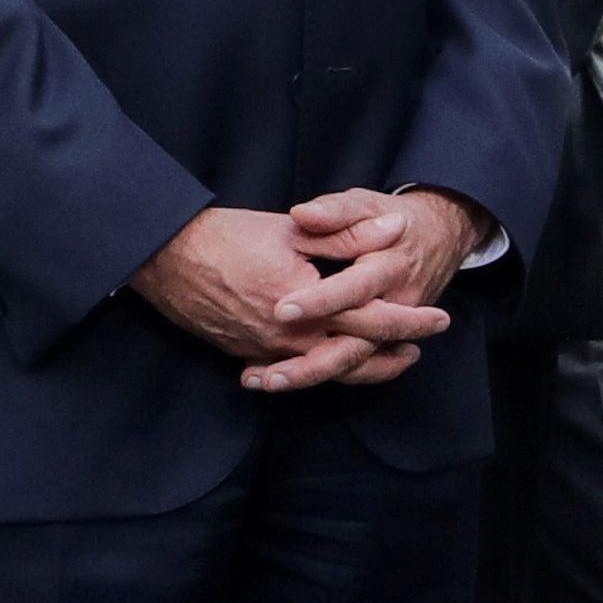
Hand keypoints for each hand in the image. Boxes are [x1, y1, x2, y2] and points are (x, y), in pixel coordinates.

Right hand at [132, 195, 473, 393]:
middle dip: (391, 354)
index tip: (439, 319)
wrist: (164, 257)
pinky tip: (331, 368)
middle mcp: (288, 337)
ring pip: (324, 373)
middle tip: (420, 348)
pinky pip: (291, 374)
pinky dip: (318, 373)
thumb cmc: (227, 235)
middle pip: (354, 357)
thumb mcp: (294, 228)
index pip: (373, 319)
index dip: (410, 321)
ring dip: (360, 368)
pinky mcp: (245, 354)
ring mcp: (265, 352)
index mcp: (307, 303)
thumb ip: (347, 233)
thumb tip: (394, 231)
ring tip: (387, 361)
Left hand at [268, 186, 485, 390]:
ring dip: (308, 376)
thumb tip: (302, 215)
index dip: (320, 301)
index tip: (281, 309)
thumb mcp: (366, 204)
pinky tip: (272, 377)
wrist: (437, 239)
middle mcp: (394, 307)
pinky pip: (350, 366)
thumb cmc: (392, 219)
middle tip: (268, 373)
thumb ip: (335, 211)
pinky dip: (316, 376)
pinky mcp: (380, 341)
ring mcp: (390, 330)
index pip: (354, 290)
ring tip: (262, 381)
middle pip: (356, 344)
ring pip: (351, 363)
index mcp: (389, 268)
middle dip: (311, 362)